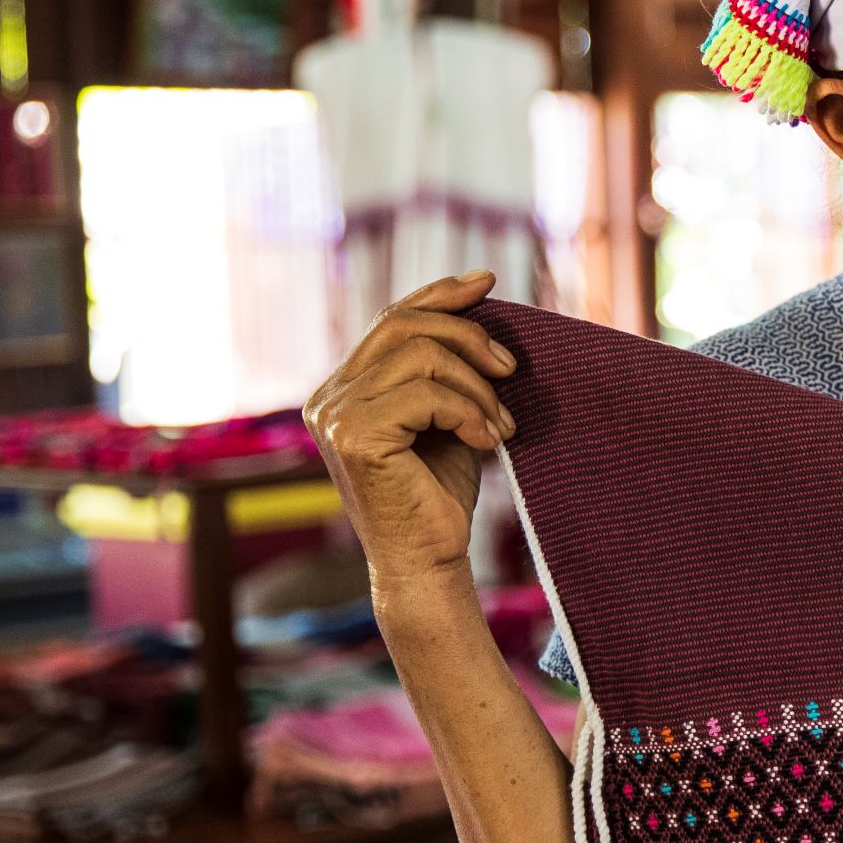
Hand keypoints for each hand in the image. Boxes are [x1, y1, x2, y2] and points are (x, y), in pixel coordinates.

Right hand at [306, 271, 517, 589]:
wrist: (427, 559)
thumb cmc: (440, 493)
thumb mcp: (447, 416)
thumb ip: (443, 369)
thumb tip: (478, 297)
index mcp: (345, 388)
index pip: (392, 319)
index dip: (440, 294)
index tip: (488, 282)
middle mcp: (328, 396)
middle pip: (405, 325)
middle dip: (471, 337)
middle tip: (513, 371)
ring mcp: (335, 415)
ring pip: (423, 356)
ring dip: (478, 386)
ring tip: (502, 424)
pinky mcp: (354, 436)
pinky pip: (428, 394)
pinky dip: (471, 412)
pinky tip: (488, 442)